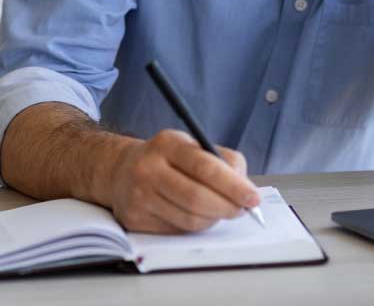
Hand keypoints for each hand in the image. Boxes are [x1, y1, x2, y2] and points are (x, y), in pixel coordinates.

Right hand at [107, 129, 260, 233]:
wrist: (121, 171)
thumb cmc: (167, 159)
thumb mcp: (192, 146)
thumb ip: (222, 161)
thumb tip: (245, 189)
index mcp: (167, 144)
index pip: (205, 167)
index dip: (233, 185)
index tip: (253, 198)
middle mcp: (148, 168)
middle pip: (197, 198)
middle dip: (227, 208)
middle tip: (242, 210)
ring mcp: (139, 196)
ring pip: (189, 219)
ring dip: (213, 219)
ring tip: (219, 210)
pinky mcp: (134, 219)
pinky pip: (177, 230)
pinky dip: (195, 226)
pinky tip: (196, 215)